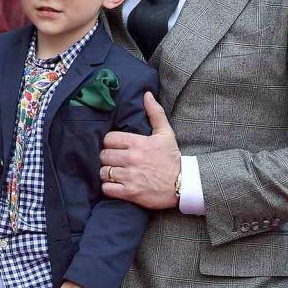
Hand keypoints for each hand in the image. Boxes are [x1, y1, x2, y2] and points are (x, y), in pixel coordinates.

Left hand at [100, 92, 180, 209]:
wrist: (183, 185)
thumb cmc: (172, 159)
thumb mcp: (166, 134)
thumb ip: (155, 113)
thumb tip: (146, 94)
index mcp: (138, 143)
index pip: (109, 139)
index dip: (110, 143)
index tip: (115, 147)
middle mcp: (132, 159)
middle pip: (104, 155)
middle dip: (107, 158)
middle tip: (114, 161)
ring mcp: (129, 176)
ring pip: (103, 172)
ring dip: (106, 173)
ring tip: (114, 173)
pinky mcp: (129, 192)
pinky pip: (107, 188)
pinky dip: (108, 187)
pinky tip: (115, 185)